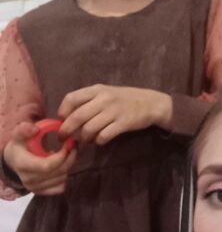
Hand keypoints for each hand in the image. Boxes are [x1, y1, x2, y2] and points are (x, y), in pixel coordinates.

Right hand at [3, 122, 76, 194]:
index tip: (68, 145)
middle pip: (58, 172)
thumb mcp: (18, 135)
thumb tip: (35, 129)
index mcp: (22, 165)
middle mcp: (28, 180)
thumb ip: (24, 130)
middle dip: (69, 159)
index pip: (47, 165)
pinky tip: (60, 166)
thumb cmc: (19, 147)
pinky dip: (64, 176)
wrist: (13, 162)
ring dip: (68, 166)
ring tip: (66, 155)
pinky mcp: (41, 192)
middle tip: (73, 147)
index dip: (62, 156)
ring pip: (62, 179)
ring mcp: (35, 188)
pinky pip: (60, 188)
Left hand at [58, 85, 172, 144]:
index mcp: (97, 90)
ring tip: (85, 140)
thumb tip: (66, 118)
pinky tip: (99, 140)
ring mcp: (114, 111)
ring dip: (83, 138)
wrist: (150, 103)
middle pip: (77, 117)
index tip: (61, 120)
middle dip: (67, 130)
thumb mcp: (105, 93)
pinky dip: (98, 141)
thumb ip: (87, 102)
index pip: (71, 98)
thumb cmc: (123, 99)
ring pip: (89, 129)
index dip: (62, 111)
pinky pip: (103, 136)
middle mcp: (104, 99)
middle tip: (64, 138)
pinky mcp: (123, 123)